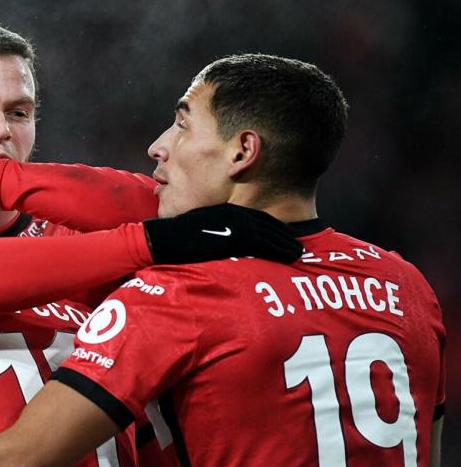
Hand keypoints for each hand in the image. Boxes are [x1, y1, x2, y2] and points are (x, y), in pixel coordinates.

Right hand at [142, 203, 303, 264]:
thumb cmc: (177, 237)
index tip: (285, 234)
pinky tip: (290, 256)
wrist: (167, 238)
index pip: (258, 218)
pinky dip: (281, 249)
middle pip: (269, 224)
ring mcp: (239, 225)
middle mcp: (237, 215)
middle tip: (297, 244)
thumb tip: (221, 240)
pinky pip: (267, 244)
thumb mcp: (200, 227)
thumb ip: (216, 230)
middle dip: (284, 235)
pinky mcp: (239, 238)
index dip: (274, 227)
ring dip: (287, 243)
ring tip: (298, 252)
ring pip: (272, 234)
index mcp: (228, 210)